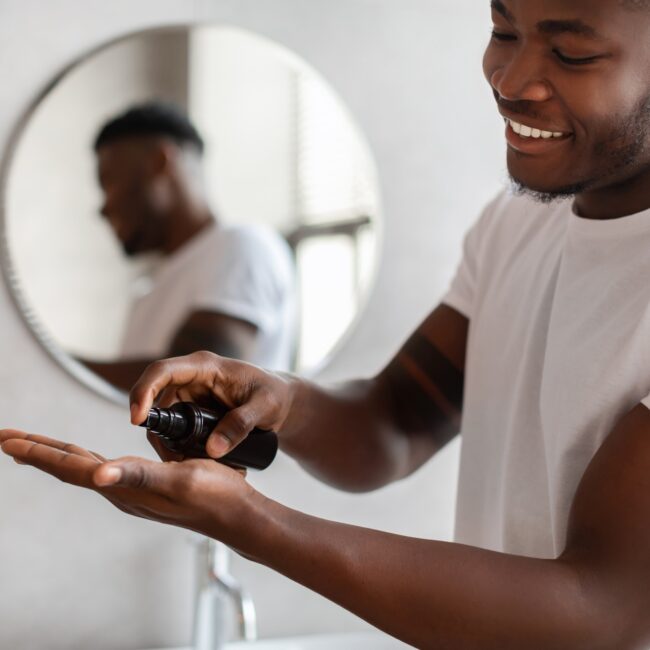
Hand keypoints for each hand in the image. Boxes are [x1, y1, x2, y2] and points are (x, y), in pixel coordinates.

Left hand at [0, 429, 255, 546]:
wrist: (234, 513)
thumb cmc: (212, 497)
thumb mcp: (177, 481)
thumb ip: (138, 476)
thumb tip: (98, 474)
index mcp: (123, 486)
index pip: (70, 467)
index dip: (38, 452)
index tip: (7, 440)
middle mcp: (121, 489)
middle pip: (69, 467)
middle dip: (37, 452)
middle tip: (7, 439)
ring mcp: (132, 490)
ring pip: (84, 468)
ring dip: (57, 455)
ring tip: (36, 447)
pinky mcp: (146, 485)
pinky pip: (105, 468)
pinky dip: (86, 459)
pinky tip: (90, 459)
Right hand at [130, 351, 295, 459]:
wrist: (282, 402)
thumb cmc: (275, 395)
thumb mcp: (264, 408)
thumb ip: (241, 424)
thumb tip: (212, 450)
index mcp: (204, 366)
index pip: (162, 371)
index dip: (143, 391)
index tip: (136, 419)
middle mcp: (191, 378)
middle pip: (155, 402)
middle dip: (158, 433)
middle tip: (173, 462)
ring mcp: (189, 396)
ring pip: (164, 421)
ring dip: (169, 445)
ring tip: (192, 466)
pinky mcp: (192, 412)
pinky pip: (175, 431)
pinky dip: (179, 448)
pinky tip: (194, 464)